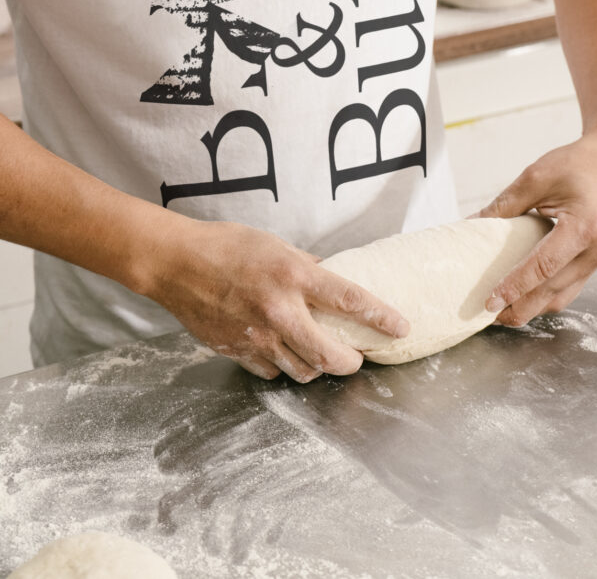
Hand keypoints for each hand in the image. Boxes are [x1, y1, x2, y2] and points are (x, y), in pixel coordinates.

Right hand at [147, 218, 409, 382]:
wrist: (176, 263)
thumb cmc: (226, 246)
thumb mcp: (276, 245)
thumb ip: (306, 267)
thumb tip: (331, 278)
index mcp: (293, 276)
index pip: (350, 300)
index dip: (381, 318)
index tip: (401, 328)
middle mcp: (279, 311)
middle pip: (330, 356)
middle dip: (351, 362)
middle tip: (357, 356)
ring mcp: (256, 336)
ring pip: (302, 371)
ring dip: (317, 367)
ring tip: (321, 354)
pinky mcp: (236, 351)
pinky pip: (271, 372)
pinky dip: (283, 366)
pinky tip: (283, 351)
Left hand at [478, 129, 596, 326]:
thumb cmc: (582, 162)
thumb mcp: (537, 176)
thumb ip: (506, 204)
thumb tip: (473, 224)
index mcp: (585, 227)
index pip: (542, 267)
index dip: (514, 287)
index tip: (489, 301)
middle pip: (554, 291)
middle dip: (521, 308)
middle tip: (489, 315)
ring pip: (564, 295)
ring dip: (534, 307)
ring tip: (504, 311)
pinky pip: (572, 285)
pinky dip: (548, 294)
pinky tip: (527, 294)